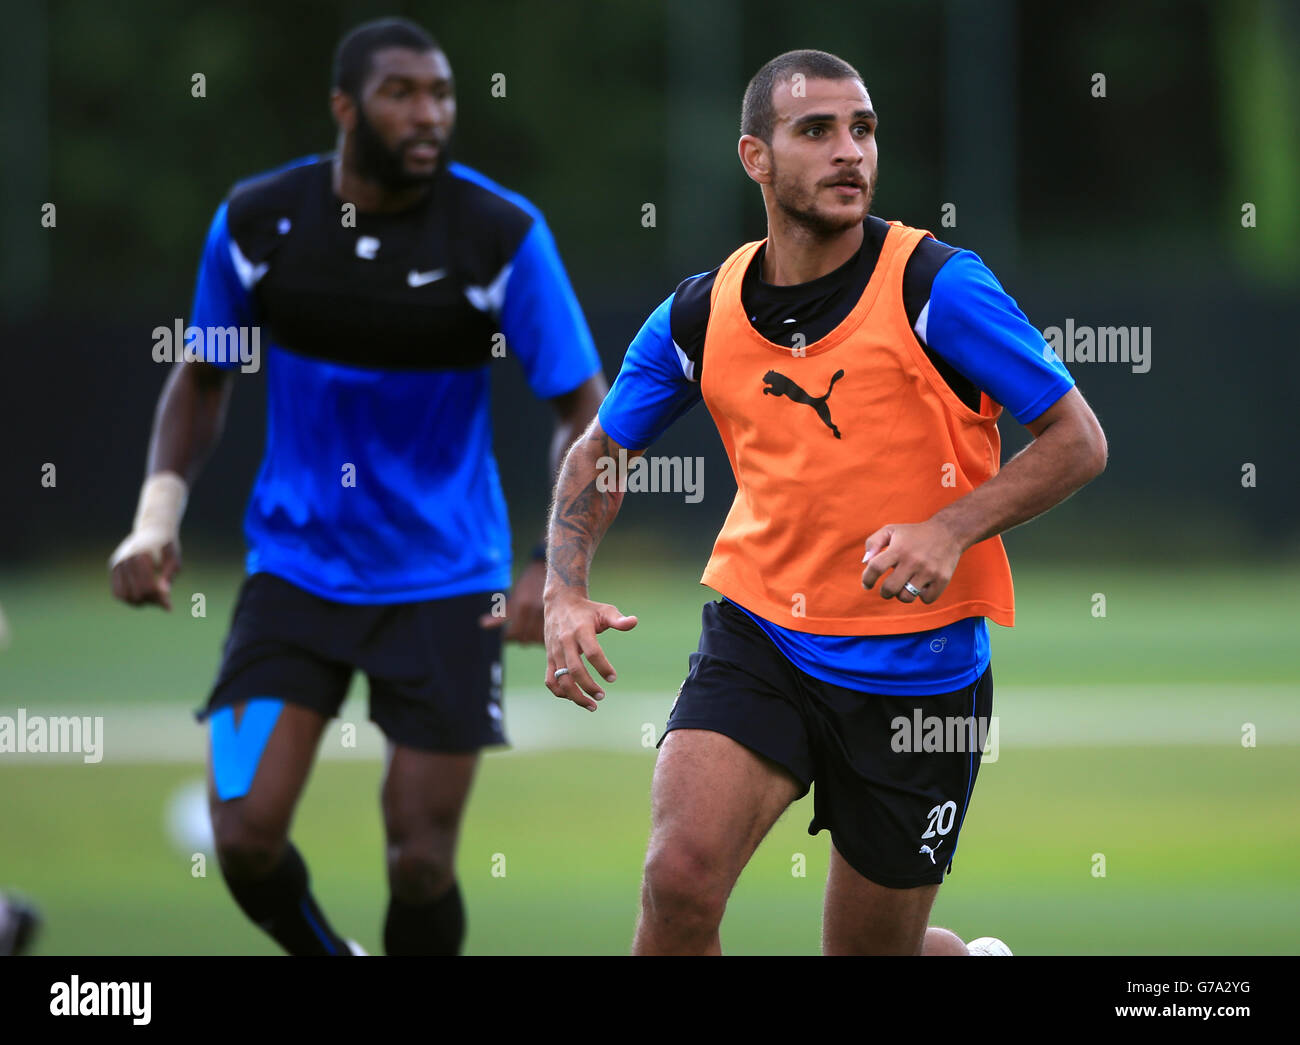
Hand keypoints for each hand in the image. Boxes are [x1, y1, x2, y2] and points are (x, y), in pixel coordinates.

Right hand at [109, 540, 181, 610]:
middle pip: (136, 594)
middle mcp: (123, 560)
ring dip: (139, 602)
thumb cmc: (167, 547)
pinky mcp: (113, 567)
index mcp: (138, 556)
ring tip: (153, 599)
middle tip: (163, 601)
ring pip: (124, 596)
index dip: (159, 599)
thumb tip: (166, 602)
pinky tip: (142, 598)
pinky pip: (117, 591)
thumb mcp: (174, 562)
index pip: (147, 588)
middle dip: (150, 601)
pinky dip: (129, 598)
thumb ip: (169, 578)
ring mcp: (116, 563)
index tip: (168, 603)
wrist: (154, 529)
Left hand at [480, 560, 546, 642]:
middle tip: (519, 634)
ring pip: (537, 639)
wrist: (551, 571)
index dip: (508, 637)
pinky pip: (549, 635)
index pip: (513, 634)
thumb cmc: (528, 585)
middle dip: (520, 638)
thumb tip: (482, 625)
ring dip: (532, 639)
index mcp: (522, 607)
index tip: (507, 636)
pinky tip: (540, 632)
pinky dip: (543, 637)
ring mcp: (548, 614)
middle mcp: (535, 611)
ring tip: (530, 633)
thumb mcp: (513, 598)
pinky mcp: (558, 616)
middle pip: (525, 638)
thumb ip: (500, 615)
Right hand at [543, 590, 637, 710]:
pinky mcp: (549, 657)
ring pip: (562, 679)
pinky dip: (559, 692)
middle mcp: (566, 642)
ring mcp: (555, 651)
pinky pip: (550, 679)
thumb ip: (618, 620)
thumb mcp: (604, 610)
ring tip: (591, 705)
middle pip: (575, 670)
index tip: (613, 678)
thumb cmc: (587, 610)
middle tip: (602, 696)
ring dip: (575, 695)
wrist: (560, 603)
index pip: (592, 652)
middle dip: (589, 687)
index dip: (603, 667)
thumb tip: (634, 622)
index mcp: (581, 630)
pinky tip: (573, 697)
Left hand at [861, 520, 961, 603]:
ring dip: (902, 595)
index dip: (867, 579)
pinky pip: (926, 599)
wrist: (948, 532)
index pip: (875, 568)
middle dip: (884, 592)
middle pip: (890, 588)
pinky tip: (922, 586)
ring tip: (905, 586)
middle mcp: (913, 560)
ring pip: (907, 597)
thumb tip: (865, 562)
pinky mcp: (942, 579)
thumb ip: (873, 543)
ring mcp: (929, 571)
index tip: (867, 584)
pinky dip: (922, 596)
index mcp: (898, 549)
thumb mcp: (891, 530)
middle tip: (887, 589)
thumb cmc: (914, 533)